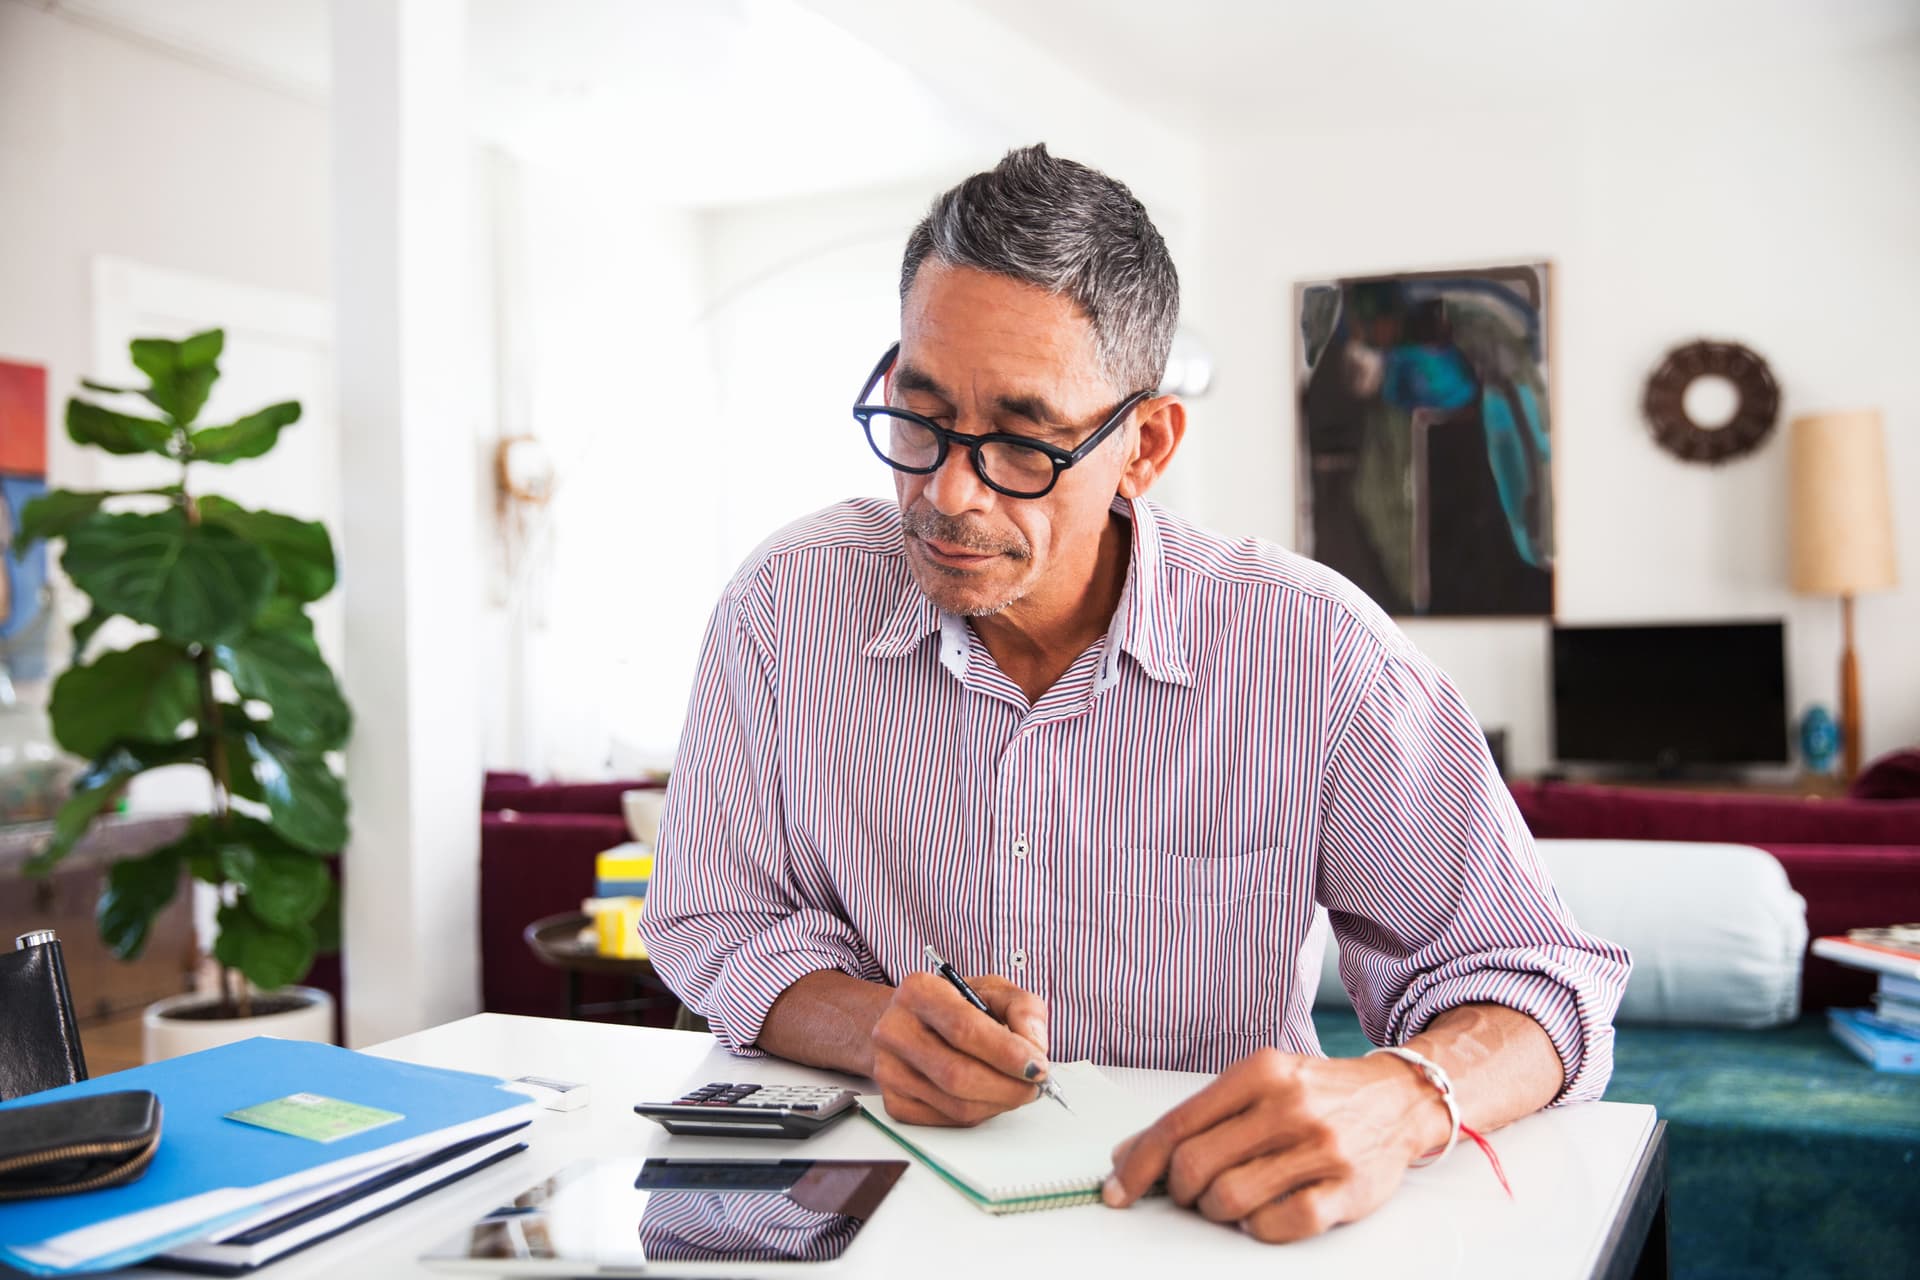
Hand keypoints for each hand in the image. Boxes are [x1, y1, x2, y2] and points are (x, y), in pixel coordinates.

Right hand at [868, 972, 1050, 1126]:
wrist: (909, 1023)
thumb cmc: (955, 1006)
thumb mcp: (992, 990)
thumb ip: (1022, 1007)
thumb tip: (1034, 1046)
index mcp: (919, 991)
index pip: (964, 1028)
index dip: (1007, 1053)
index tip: (1038, 1066)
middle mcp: (895, 1030)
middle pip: (958, 1074)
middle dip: (1008, 1087)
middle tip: (1035, 1086)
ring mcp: (889, 1069)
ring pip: (955, 1104)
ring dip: (998, 1103)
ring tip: (1017, 1090)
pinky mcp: (893, 1101)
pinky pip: (947, 1120)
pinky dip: (979, 1113)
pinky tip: (989, 1096)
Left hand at [1101, 1047, 1448, 1242]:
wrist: (1399, 1099)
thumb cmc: (1318, 1094)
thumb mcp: (1260, 1083)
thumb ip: (1201, 1116)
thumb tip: (1131, 1154)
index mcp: (1259, 1072)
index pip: (1177, 1124)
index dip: (1139, 1163)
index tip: (1118, 1189)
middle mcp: (1289, 1105)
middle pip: (1197, 1165)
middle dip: (1180, 1191)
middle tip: (1189, 1194)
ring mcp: (1321, 1148)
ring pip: (1232, 1199)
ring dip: (1217, 1210)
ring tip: (1230, 1200)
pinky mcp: (1348, 1189)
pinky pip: (1279, 1225)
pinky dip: (1259, 1227)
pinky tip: (1263, 1213)